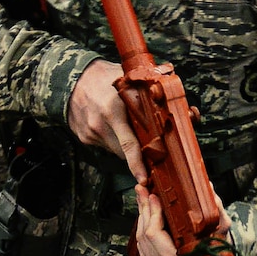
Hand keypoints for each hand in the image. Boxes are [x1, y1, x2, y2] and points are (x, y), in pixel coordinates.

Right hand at [68, 59, 149, 180]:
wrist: (72, 77)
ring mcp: (90, 133)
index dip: (138, 164)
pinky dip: (111, 138)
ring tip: (122, 124)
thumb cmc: (104, 76)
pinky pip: (104, 144)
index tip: (144, 179)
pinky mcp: (84, 137)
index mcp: (113, 110)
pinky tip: (109, 123)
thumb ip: (151, 94)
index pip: (129, 144)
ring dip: (123, 143)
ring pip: (115, 149)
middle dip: (137, 152)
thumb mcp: (127, 79)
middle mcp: (99, 124)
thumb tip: (185, 109)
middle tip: (145, 142)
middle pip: (124, 152)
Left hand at [132, 182, 230, 255]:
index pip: (154, 233)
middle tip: (143, 191)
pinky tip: (145, 214)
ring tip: (143, 198)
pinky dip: (142, 227)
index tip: (154, 196)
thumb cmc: (216, 250)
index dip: (153, 212)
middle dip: (144, 209)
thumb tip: (209, 188)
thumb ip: (216, 209)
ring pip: (140, 238)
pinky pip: (141, 245)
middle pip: (144, 233)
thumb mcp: (220, 230)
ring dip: (142, 216)